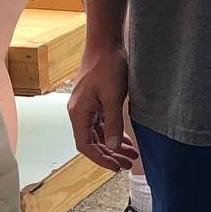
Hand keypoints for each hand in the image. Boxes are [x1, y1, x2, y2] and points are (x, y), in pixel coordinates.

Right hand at [67, 43, 137, 169]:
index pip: (85, 145)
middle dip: (109, 154)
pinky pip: (102, 124)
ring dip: (113, 145)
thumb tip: (111, 147)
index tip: (116, 167)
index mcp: (79, 113)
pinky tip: (125, 140)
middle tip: (128, 164)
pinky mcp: (96, 102)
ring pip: (98, 134)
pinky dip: (113, 133)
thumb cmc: (107, 67)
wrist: (106, 45)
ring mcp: (87, 107)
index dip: (100, 158)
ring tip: (131, 154)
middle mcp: (79, 113)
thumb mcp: (112, 97)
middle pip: (92, 142)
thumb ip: (112, 123)